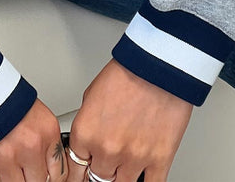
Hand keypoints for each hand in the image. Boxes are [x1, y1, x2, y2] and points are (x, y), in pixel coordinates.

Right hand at [0, 97, 69, 181]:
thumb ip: (45, 142)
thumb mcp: (36, 115)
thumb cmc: (5, 98)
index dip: (50, 178)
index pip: (58, 173)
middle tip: (22, 167)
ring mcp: (6, 158)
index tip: (43, 176)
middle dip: (30, 177)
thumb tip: (48, 168)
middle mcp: (30, 146)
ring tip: (6, 163)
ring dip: (11, 178)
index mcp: (46, 131)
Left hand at [67, 59, 193, 181]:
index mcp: (86, 133)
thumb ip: (87, 124)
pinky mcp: (159, 159)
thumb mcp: (92, 95)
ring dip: (122, 174)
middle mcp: (107, 150)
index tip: (84, 171)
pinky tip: (142, 175)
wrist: (158, 65)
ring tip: (125, 161)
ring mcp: (134, 158)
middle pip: (99, 178)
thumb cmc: (128, 73)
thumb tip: (87, 143)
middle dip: (102, 168)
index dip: (81, 169)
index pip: (75, 168)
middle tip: (108, 159)